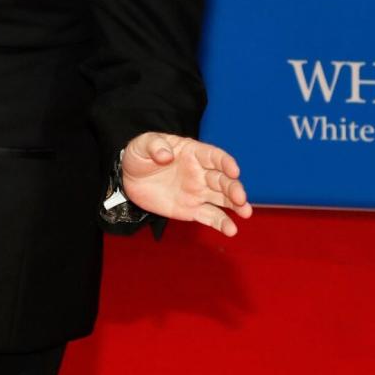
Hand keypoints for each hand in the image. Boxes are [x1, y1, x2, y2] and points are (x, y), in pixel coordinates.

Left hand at [121, 132, 251, 236]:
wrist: (128, 179)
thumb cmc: (139, 156)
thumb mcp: (142, 144)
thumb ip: (155, 146)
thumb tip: (166, 155)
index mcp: (193, 153)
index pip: (215, 156)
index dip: (226, 163)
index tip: (234, 171)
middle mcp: (201, 172)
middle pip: (223, 180)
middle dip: (234, 188)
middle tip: (240, 199)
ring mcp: (198, 192)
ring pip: (222, 198)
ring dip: (236, 205)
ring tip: (246, 213)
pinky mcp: (192, 210)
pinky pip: (210, 216)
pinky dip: (221, 223)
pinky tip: (231, 230)